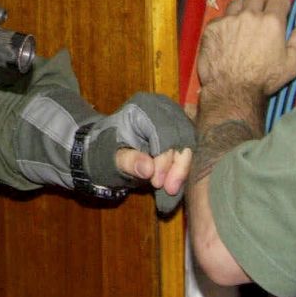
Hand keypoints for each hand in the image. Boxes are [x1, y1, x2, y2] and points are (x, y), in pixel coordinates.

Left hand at [85, 92, 196, 213]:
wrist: (107, 148)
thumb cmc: (106, 149)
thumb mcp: (110, 158)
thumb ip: (128, 161)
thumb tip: (148, 169)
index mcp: (142, 108)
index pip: (163, 131)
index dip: (164, 159)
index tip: (157, 182)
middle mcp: (162, 107)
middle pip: (182, 135)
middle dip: (178, 165)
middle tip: (169, 189)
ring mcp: (173, 117)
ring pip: (189, 143)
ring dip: (182, 168)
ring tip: (171, 189)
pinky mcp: (179, 130)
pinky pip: (188, 148)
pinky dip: (183, 167)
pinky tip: (175, 183)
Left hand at [196, 0, 295, 96]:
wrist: (231, 89)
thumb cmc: (264, 79)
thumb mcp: (291, 66)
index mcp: (272, 21)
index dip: (281, 4)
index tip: (280, 12)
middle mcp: (249, 15)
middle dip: (260, 2)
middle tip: (260, 16)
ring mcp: (228, 19)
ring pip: (236, 2)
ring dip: (241, 10)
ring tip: (242, 24)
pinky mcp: (212, 27)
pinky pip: (220, 17)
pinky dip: (225, 23)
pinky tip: (226, 36)